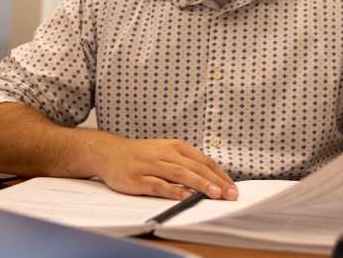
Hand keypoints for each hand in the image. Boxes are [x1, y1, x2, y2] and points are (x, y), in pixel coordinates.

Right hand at [94, 136, 236, 200]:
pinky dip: (172, 190)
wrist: (110, 152)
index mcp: (176, 147)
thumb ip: (186, 163)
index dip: (220, 174)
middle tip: (230, 193)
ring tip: (214, 193)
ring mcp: (152, 165)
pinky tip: (184, 196)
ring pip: (180, 174)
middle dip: (215, 181)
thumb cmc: (142, 154)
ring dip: (200, 183)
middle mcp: (166, 154)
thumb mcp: (167, 152)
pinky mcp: (138, 179)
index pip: (204, 161)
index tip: (233, 187)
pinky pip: (158, 184)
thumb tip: (211, 178)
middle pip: (196, 167)